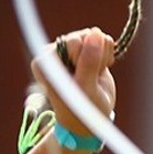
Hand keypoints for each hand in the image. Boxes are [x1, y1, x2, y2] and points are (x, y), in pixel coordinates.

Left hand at [34, 27, 116, 141]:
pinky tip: (100, 70)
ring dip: (101, 57)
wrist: (90, 121)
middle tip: (89, 79)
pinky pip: (103, 39)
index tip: (80, 80)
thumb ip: (89, 61)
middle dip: (93, 58)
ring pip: (94, 36)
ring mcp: (71, 49)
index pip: (71, 43)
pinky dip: (107, 55)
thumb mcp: (85, 89)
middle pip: (82, 37)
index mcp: (45, 61)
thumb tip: (96, 33)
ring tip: (94, 76)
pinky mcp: (86, 48)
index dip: (83, 60)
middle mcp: (55, 51)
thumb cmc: (82, 110)